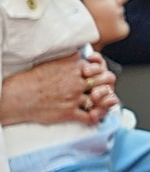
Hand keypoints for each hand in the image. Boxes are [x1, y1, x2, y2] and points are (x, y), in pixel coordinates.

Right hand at [0, 53, 117, 125]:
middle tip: (105, 89)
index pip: (100, 68)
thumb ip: (71, 58)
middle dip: (108, 85)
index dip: (103, 72)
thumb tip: (80, 53)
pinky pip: (89, 117)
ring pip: (100, 100)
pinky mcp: (69, 112)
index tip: (102, 76)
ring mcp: (74, 98)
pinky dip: (96, 118)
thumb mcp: (54, 62)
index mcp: (75, 68)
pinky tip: (96, 117)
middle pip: (105, 82)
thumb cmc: (32, 79)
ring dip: (104, 102)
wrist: (18, 96)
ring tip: (103, 102)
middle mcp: (77, 82)